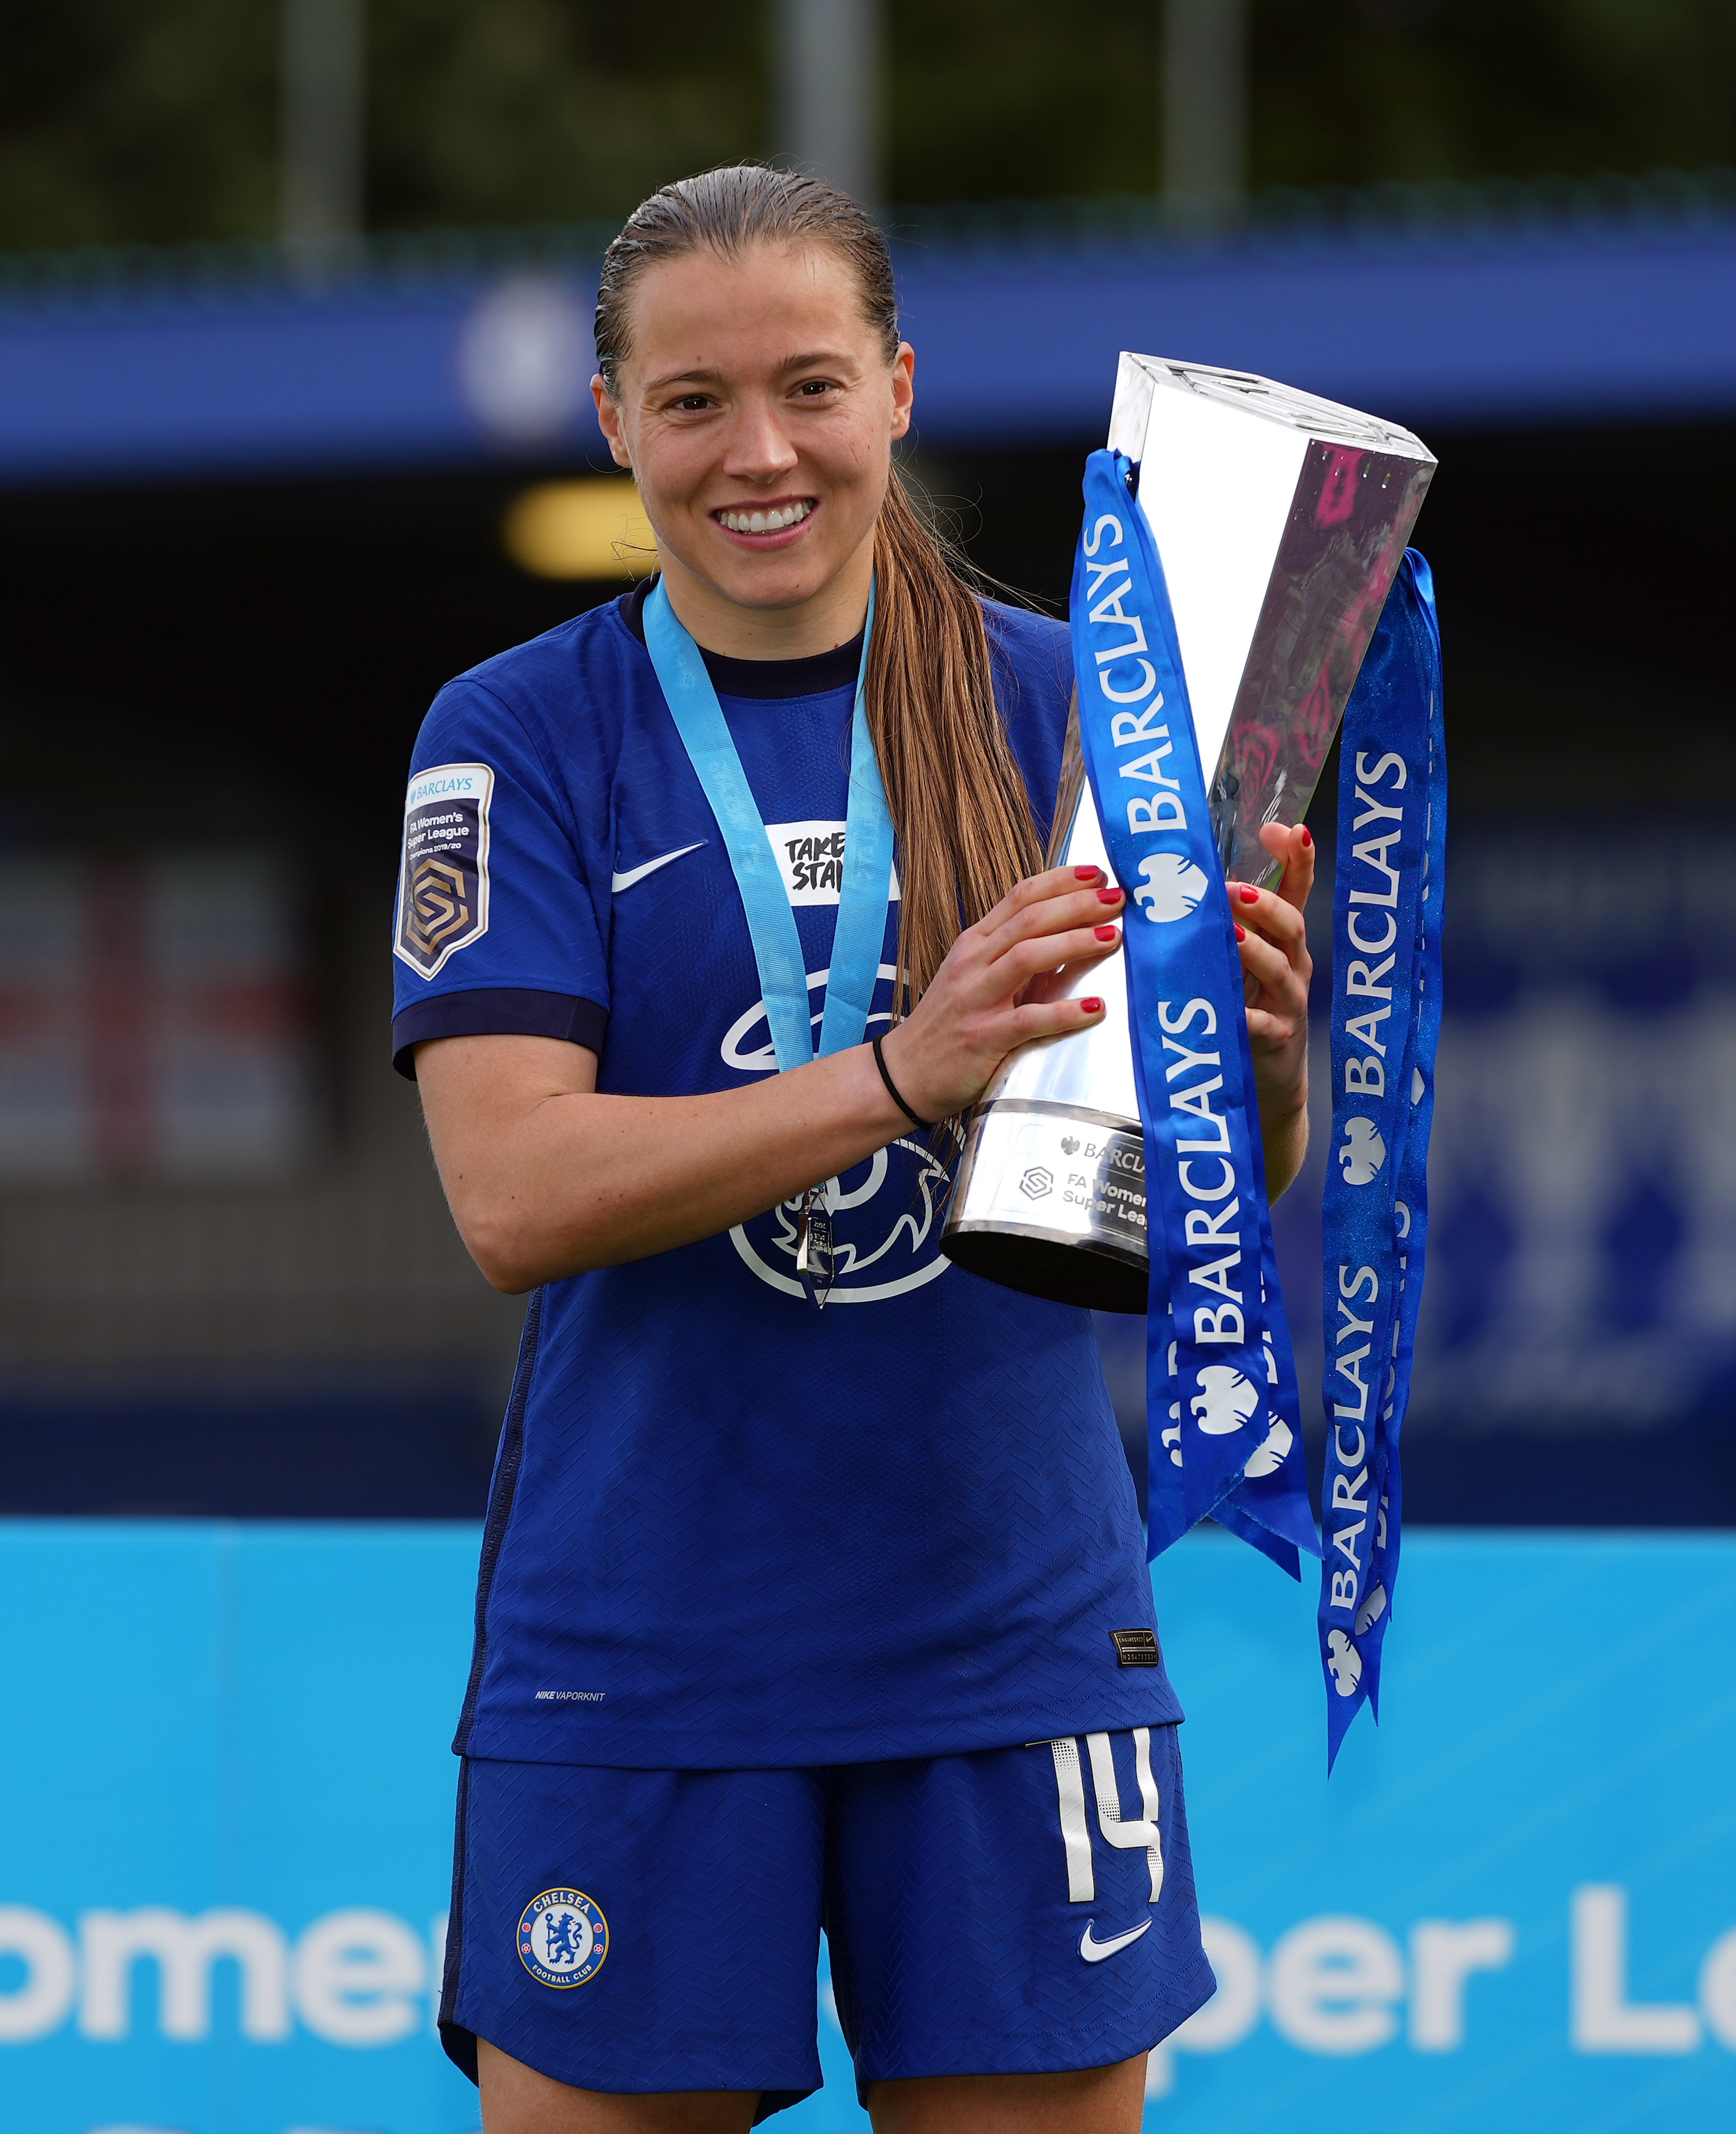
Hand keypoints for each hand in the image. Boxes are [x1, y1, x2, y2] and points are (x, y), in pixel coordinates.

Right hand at [878, 865, 1122, 1119]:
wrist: (905, 1072)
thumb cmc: (950, 1023)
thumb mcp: (978, 977)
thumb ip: (1019, 955)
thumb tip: (1077, 933)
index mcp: (974, 944)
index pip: (1019, 897)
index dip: (1060, 881)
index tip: (1097, 874)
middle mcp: (973, 963)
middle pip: (1029, 920)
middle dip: (1076, 905)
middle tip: (1117, 899)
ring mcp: (976, 999)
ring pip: (1027, 957)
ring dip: (1074, 943)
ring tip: (1113, 937)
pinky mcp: (984, 1038)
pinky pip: (1029, 1020)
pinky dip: (1065, 1012)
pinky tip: (1096, 1007)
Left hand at [1231, 822, 1314, 1194]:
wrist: (1266, 1082)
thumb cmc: (1245, 1011)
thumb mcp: (1238, 963)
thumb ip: (1220, 924)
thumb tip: (1179, 880)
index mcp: (1282, 941)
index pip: (1297, 890)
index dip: (1296, 859)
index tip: (1285, 828)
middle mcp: (1292, 966)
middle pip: (1292, 925)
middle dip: (1267, 904)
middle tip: (1235, 891)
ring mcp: (1288, 1003)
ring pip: (1279, 968)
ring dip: (1254, 949)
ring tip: (1229, 935)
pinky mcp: (1277, 1039)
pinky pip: (1262, 1025)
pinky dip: (1246, 1017)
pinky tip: (1231, 1011)